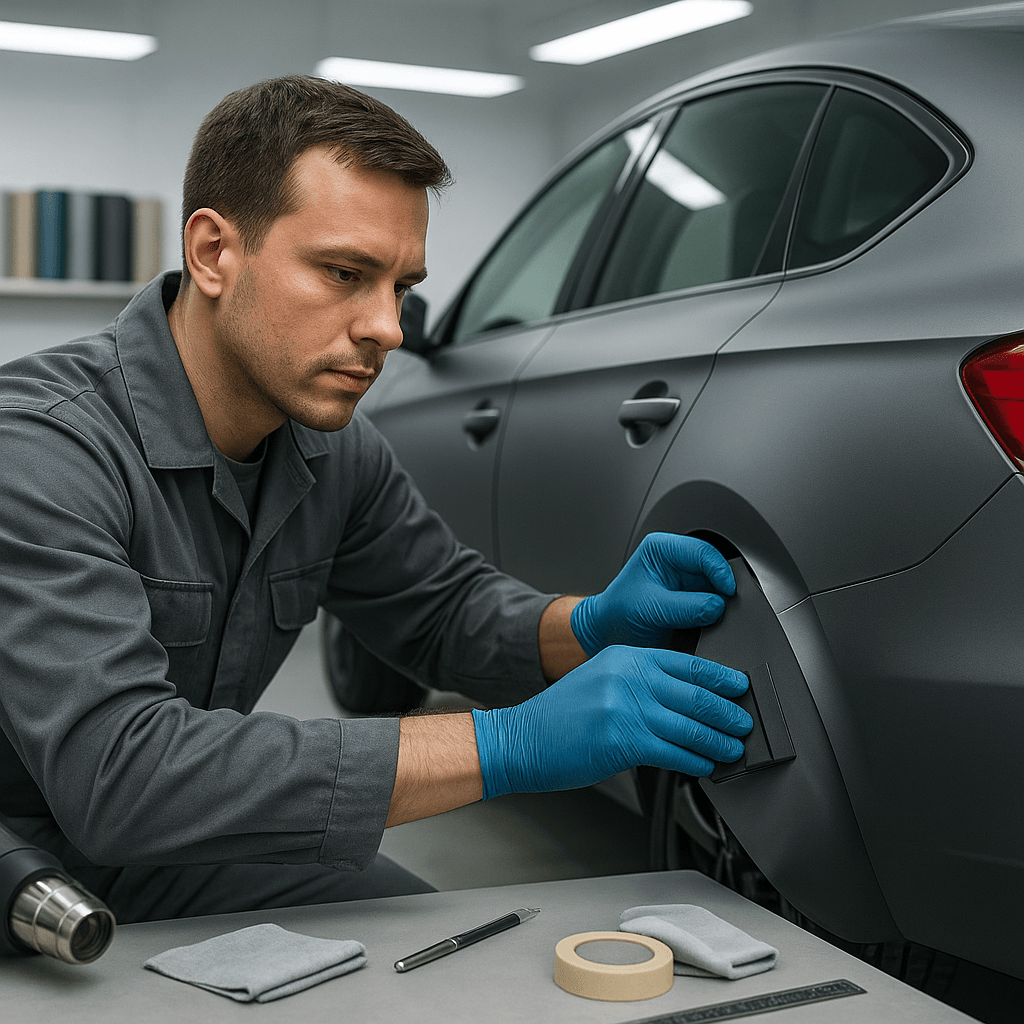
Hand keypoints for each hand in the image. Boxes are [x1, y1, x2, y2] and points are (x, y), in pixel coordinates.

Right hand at [471, 645, 751, 797]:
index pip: (684, 662)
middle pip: (694, 693)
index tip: (738, 686)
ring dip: (718, 739)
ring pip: (689, 725)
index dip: (718, 677)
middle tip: (744, 721)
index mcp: (624, 657)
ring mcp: (626, 708)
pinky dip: (695, 759)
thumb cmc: (559, 717)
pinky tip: (706, 764)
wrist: (520, 739)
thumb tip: (680, 698)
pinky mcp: (623, 741)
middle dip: (726, 710)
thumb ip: (636, 682)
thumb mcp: (598, 680)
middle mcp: (627, 678)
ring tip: (734, 747)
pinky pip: (673, 751)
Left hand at [570, 533, 735, 656]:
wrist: (608, 634)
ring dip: (720, 601)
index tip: (728, 592)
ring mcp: (686, 580)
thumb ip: (686, 607)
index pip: (702, 551)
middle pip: (714, 567)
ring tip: (716, 617)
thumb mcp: (650, 608)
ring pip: (717, 585)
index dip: (719, 571)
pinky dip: (717, 613)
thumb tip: (717, 606)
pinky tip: (712, 622)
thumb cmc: (617, 613)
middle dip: (722, 587)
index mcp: (661, 548)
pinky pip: (714, 602)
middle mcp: (676, 560)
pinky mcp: (692, 598)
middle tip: (728, 607)